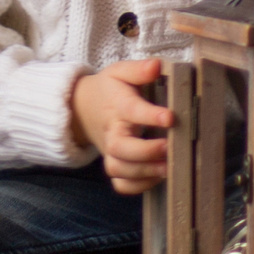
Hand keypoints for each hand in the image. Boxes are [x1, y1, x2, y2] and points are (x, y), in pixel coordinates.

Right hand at [71, 59, 176, 193]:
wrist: (83, 109)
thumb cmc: (110, 90)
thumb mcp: (120, 72)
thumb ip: (138, 69)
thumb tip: (157, 66)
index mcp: (118, 106)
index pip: (131, 110)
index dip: (150, 115)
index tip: (170, 117)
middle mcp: (112, 132)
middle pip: (120, 148)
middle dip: (145, 152)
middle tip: (168, 148)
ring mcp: (111, 152)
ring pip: (119, 169)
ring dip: (143, 172)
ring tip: (168, 168)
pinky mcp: (115, 165)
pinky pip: (121, 184)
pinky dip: (137, 187)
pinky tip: (156, 178)